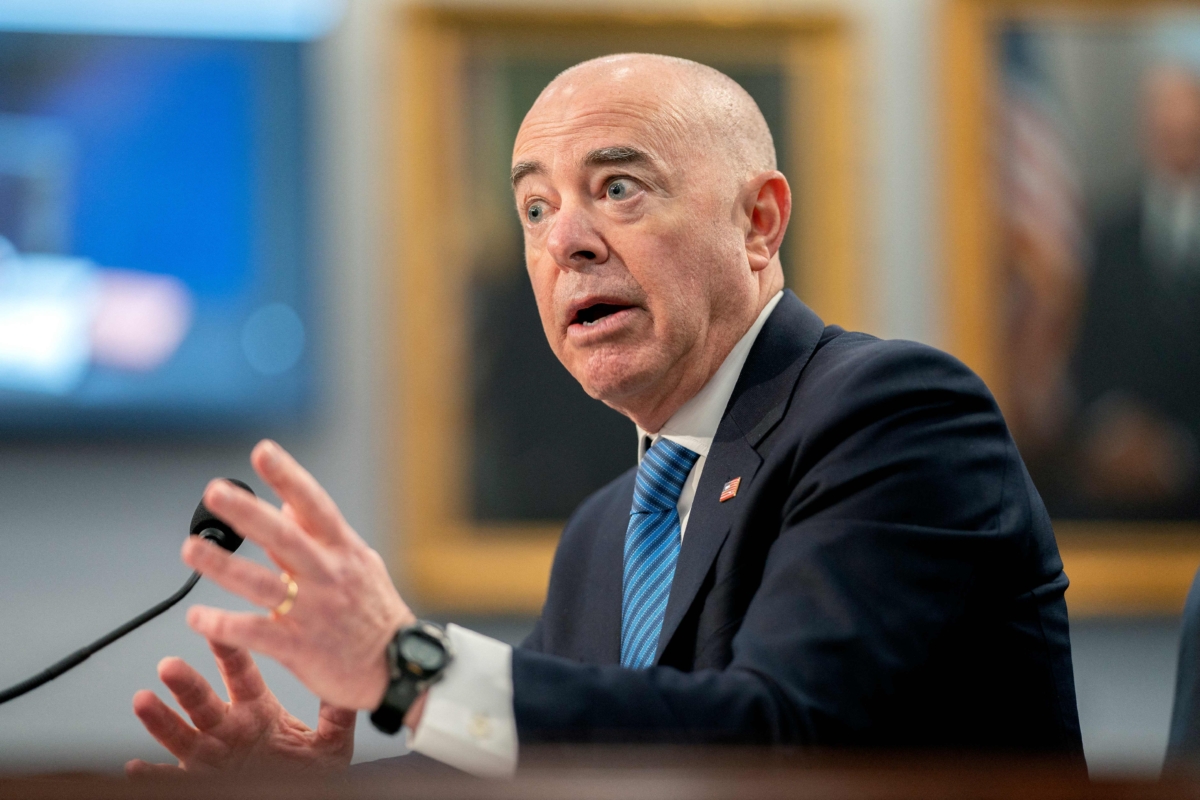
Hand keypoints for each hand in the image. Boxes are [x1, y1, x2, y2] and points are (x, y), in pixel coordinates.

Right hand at [127, 641, 354, 775]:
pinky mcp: (202, 783)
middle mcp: (231, 729)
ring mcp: (215, 756)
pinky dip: (154, 775)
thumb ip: (337, 715)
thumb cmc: (311, 774)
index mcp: (259, 711)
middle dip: (186, 683)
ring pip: (183, 735)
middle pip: (204, 701)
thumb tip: (348, 682)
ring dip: (161, 720)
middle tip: (170, 664)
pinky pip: (174, 778)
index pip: (241, 673)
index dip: (229, 650)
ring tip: (143, 700)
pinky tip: (136, 767)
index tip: (218, 627)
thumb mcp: (331, 743)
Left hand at [182, 439, 414, 709]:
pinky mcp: (299, 646)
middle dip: (247, 513)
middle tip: (215, 492)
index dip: (288, 477)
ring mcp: (313, 610)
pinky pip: (255, 632)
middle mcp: (328, 575)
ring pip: (260, 583)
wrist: (399, 667)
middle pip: (283, 536)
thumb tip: (285, 504)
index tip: (262, 451)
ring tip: (190, 549)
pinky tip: (197, 617)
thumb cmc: (376, 613)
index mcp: (343, 551)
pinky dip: (224, 624)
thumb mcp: (360, 565)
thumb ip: (322, 536)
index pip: (314, 505)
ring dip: (222, 565)